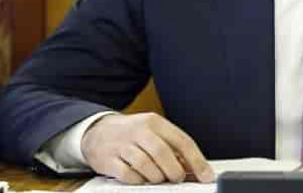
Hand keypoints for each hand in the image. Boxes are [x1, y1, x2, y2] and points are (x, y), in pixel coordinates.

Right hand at [81, 112, 214, 183]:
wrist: (96, 132)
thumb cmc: (132, 134)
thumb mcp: (153, 133)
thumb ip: (172, 147)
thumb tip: (194, 168)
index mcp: (155, 122)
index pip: (182, 141)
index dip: (197, 161)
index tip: (206, 176)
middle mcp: (139, 130)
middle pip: (163, 153)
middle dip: (174, 171)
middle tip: (177, 178)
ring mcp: (123, 145)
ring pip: (146, 166)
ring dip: (157, 177)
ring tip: (158, 178)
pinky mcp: (109, 160)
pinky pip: (129, 175)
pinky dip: (139, 180)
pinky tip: (141, 178)